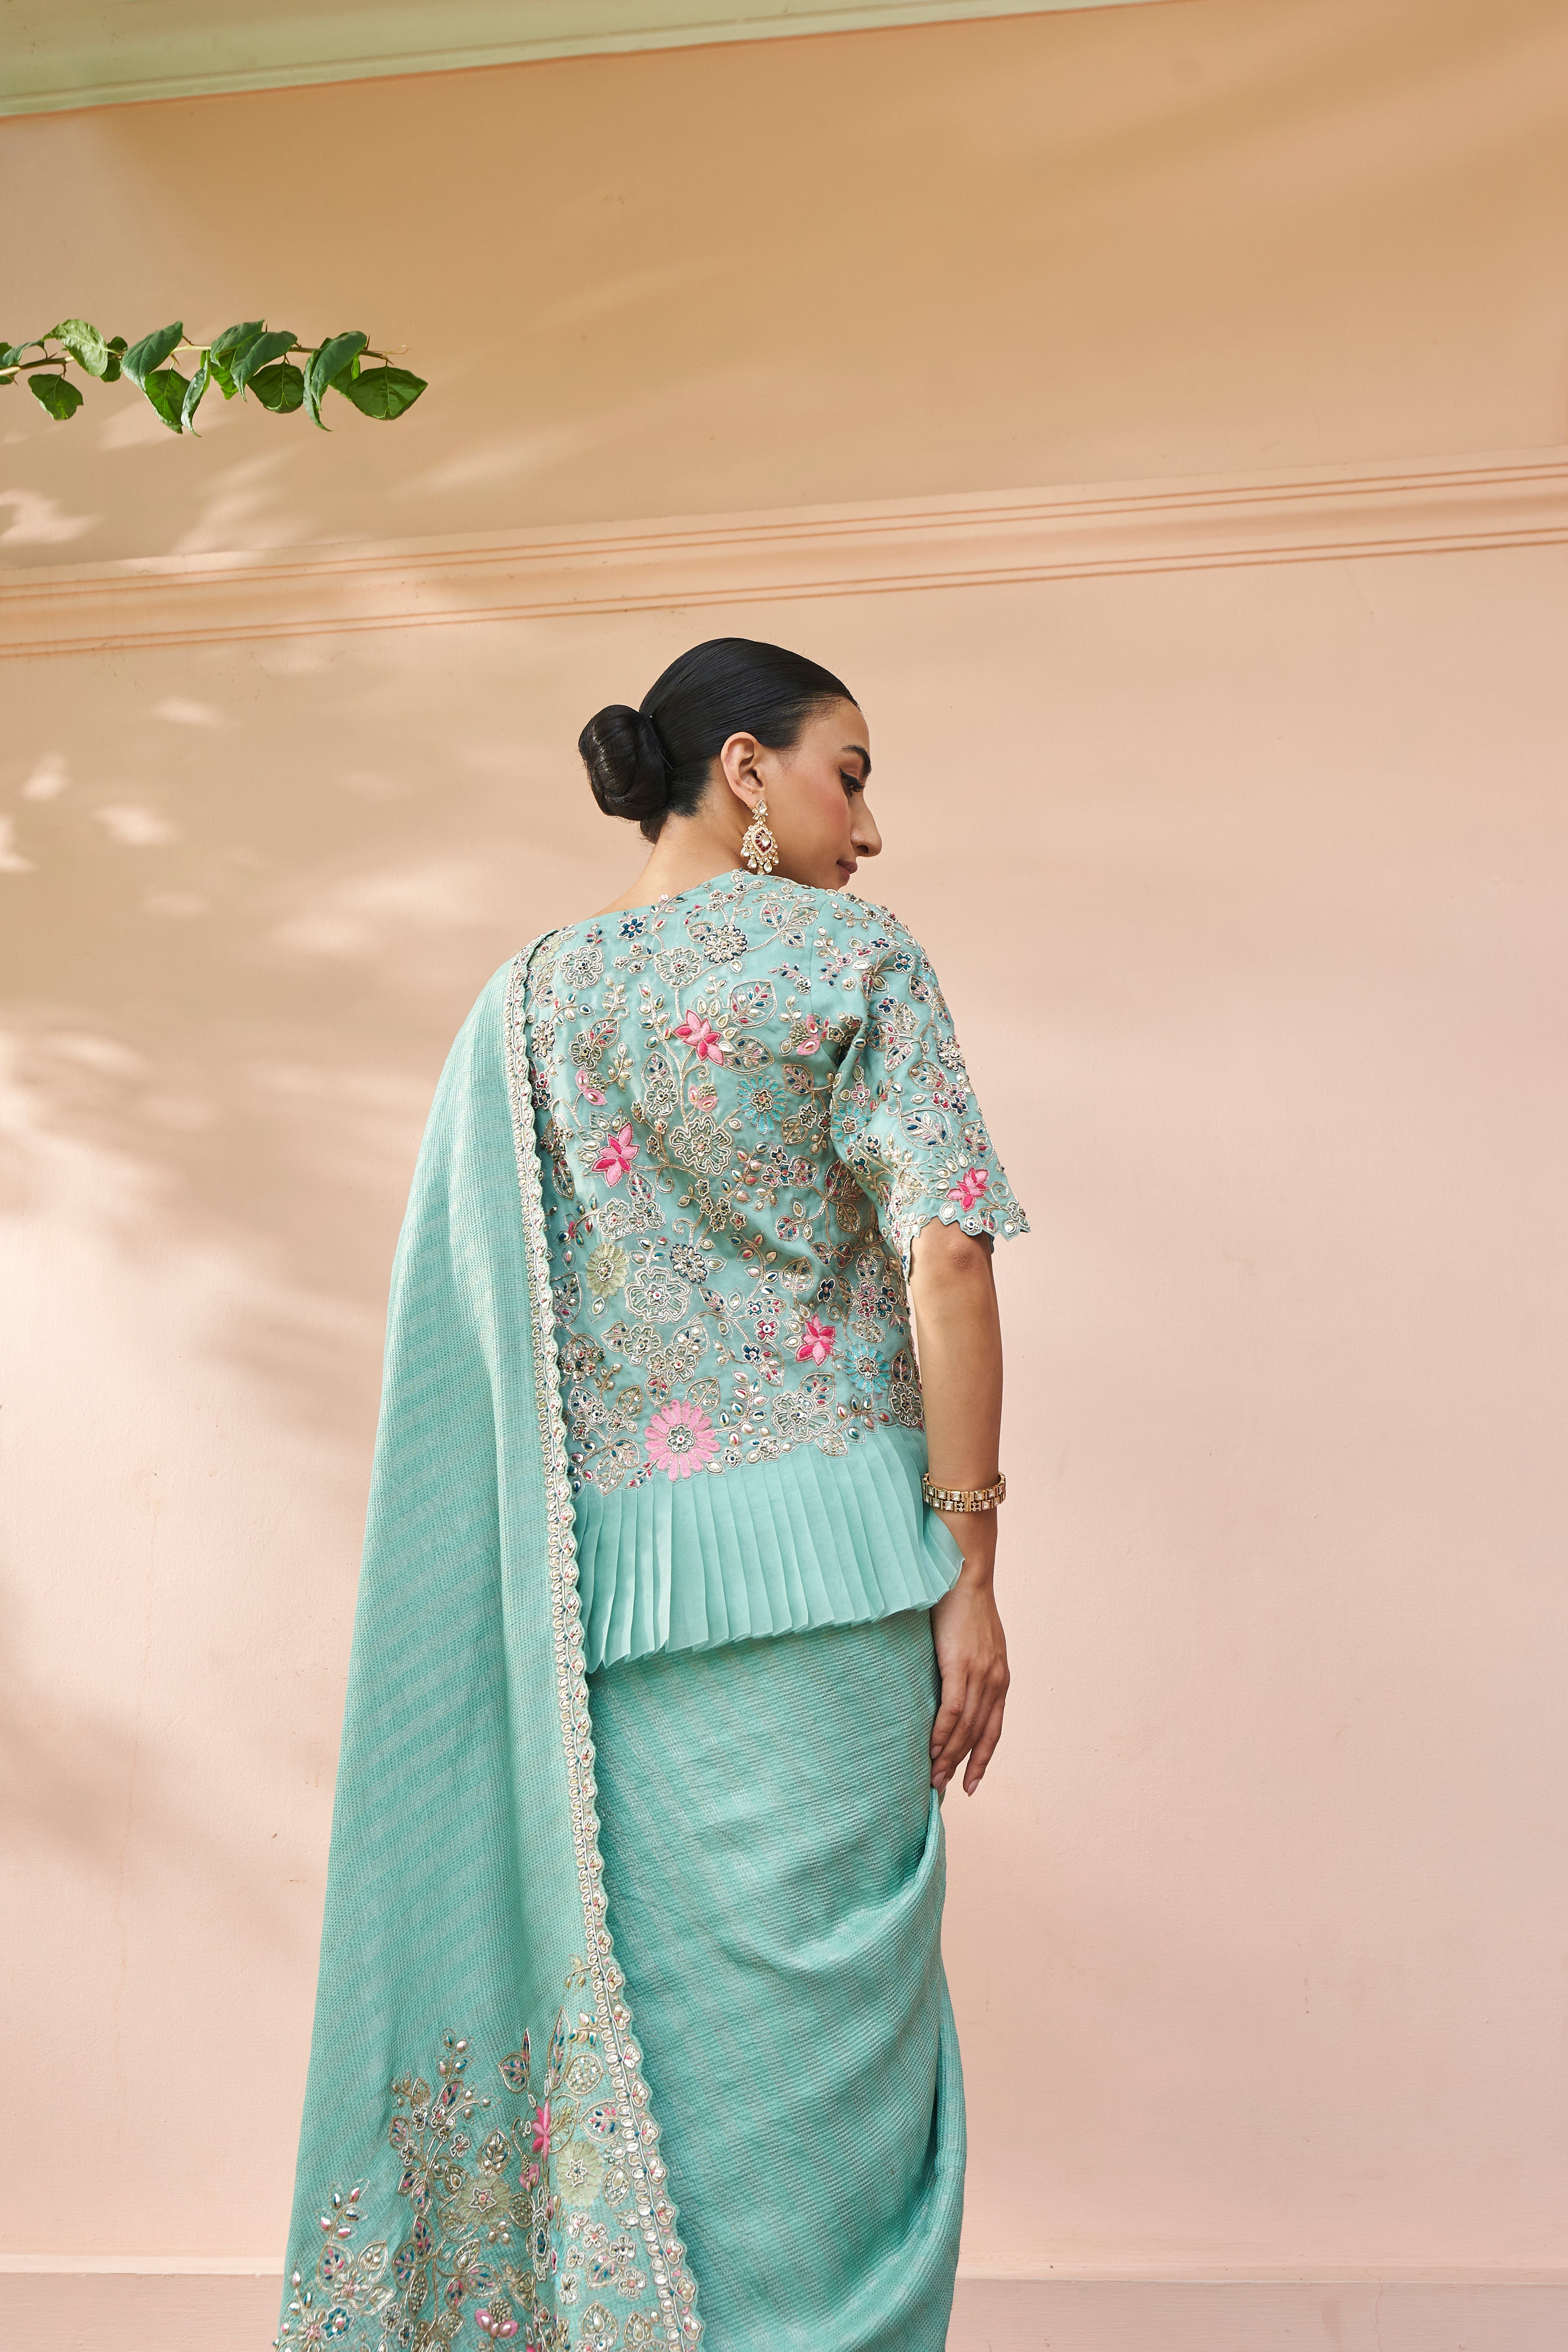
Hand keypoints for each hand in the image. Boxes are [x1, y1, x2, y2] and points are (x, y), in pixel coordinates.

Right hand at [929, 1569, 1009, 1795]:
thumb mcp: (975, 1644)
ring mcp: (980, 1674)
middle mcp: (995, 1681)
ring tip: (933, 1777)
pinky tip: (931, 1748)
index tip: (972, 1784)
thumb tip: (951, 1691)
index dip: (983, 1759)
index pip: (994, 1730)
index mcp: (1000, 1678)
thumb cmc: (963, 1607)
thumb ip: (969, 1670)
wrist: (965, 1574)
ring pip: (965, 1728)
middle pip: (979, 1735)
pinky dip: (942, 1732)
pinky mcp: (960, 1665)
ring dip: (949, 1756)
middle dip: (961, 1765)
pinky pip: (952, 1709)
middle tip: (942, 1788)